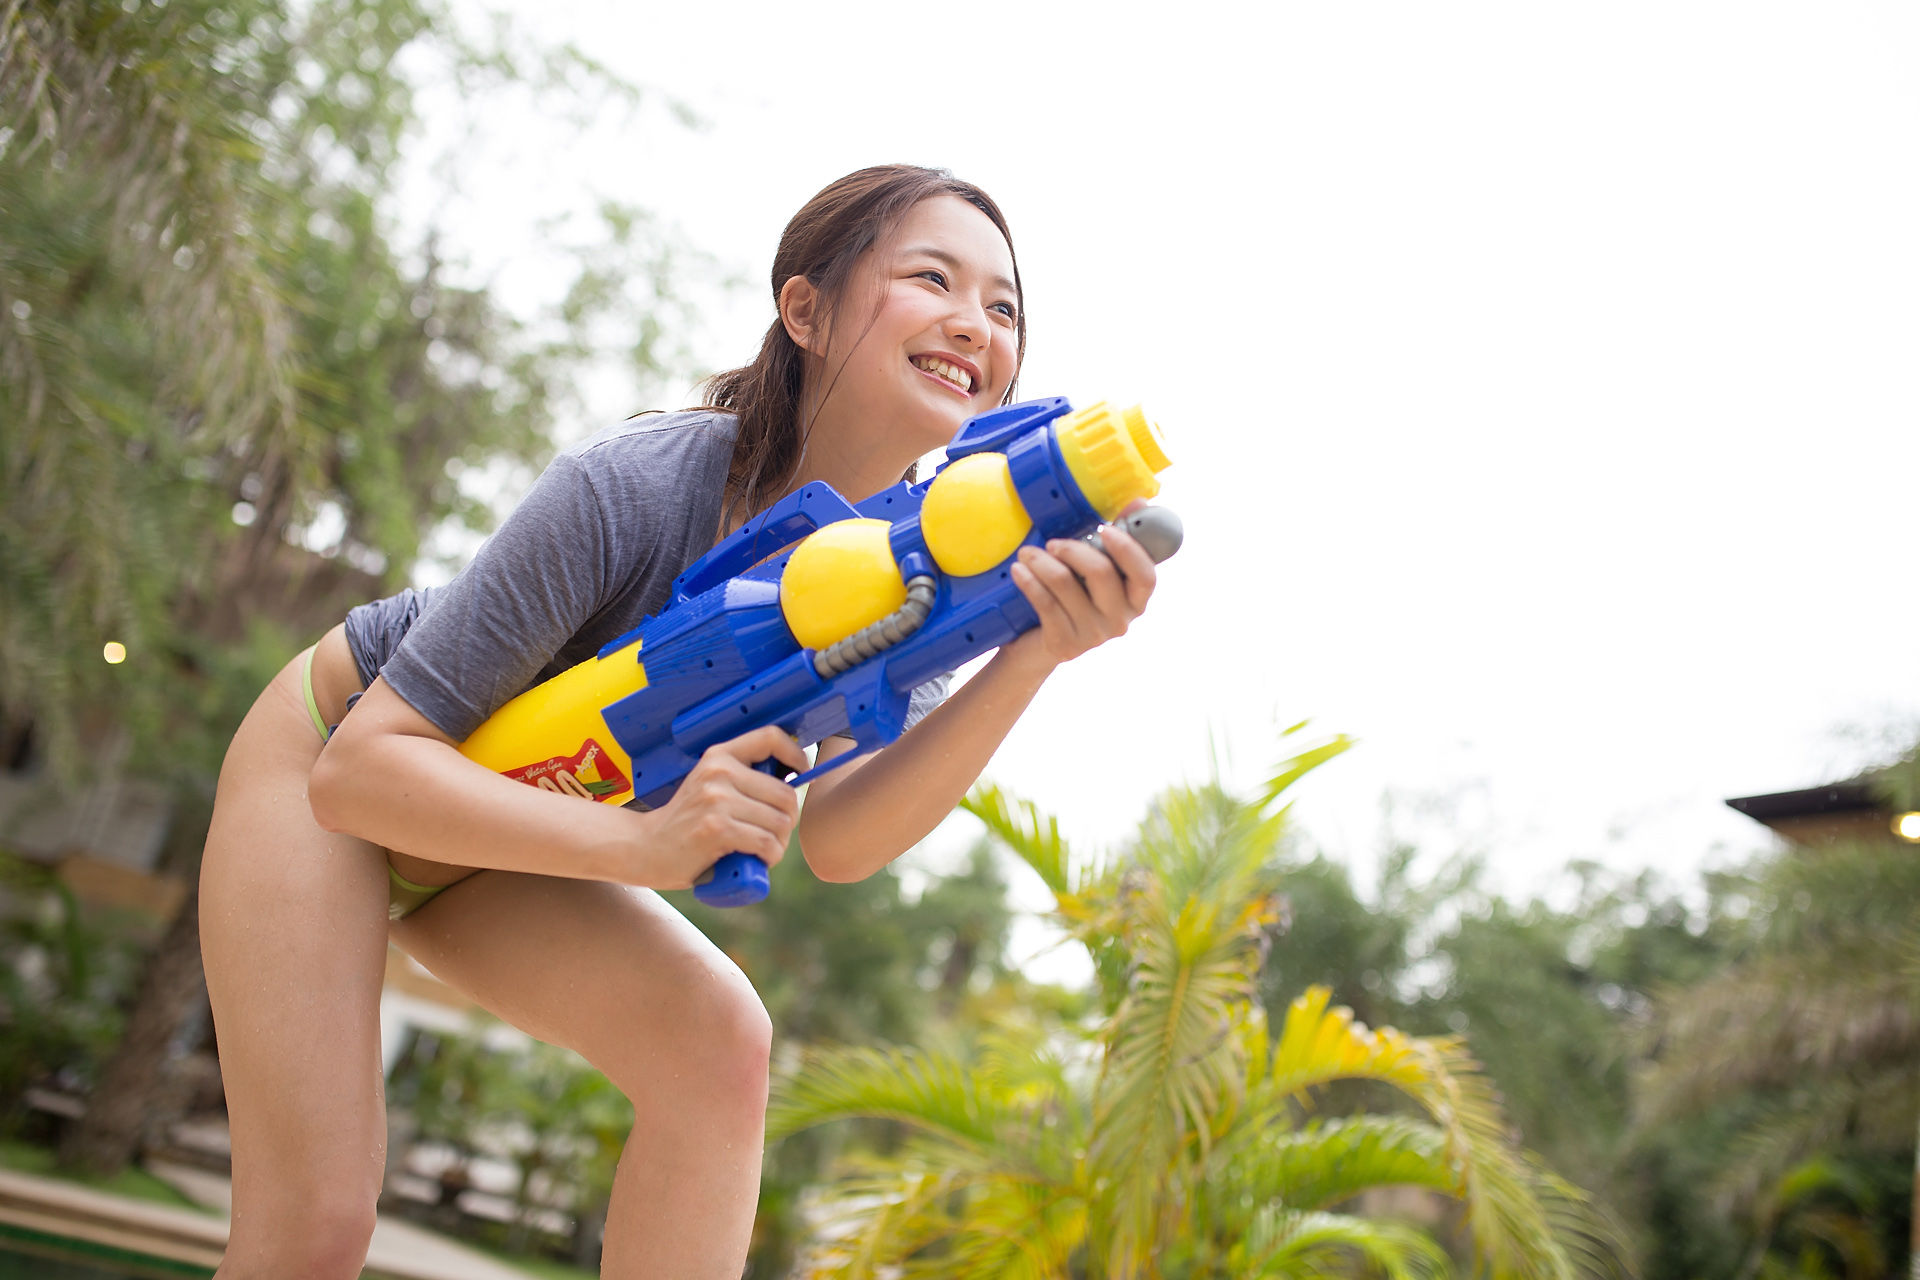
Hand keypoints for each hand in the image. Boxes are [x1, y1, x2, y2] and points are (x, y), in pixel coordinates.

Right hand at [610, 726, 807, 888]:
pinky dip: (771, 855)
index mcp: (719, 756)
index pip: (771, 737)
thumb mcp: (710, 786)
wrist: (645, 848)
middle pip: (786, 793)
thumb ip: (742, 777)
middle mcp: (719, 772)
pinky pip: (767, 842)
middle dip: (788, 819)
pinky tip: (759, 859)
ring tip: (763, 849)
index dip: (796, 755)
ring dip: (780, 842)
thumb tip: (793, 777)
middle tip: (774, 833)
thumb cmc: (687, 821)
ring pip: (779, 822)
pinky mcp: (717, 829)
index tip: (800, 775)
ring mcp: (717, 800)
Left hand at [1004, 501, 1157, 671]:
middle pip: (1101, 573)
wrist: (1035, 647)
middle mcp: (1120, 621)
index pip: (1146, 575)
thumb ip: (1115, 540)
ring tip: (1026, 554)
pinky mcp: (1065, 644)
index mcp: (1135, 600)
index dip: (1128, 550)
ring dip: (1041, 562)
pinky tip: (1019, 571)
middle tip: (1052, 542)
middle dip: (1073, 550)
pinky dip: (1029, 582)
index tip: (1105, 529)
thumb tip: (1138, 501)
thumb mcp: (1092, 570)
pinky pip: (1045, 603)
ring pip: (1066, 585)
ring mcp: (1093, 636)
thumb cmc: (1070, 600)